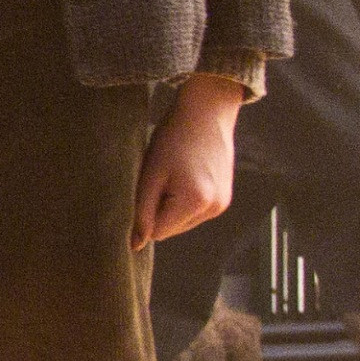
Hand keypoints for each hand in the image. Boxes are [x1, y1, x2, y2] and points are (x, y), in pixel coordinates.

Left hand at [134, 76, 246, 247]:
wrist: (206, 115)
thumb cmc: (172, 140)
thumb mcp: (150, 175)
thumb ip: (142, 211)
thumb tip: (135, 245)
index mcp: (196, 202)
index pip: (158, 232)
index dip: (143, 215)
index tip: (141, 190)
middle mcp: (214, 208)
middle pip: (171, 230)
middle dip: (157, 211)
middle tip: (157, 179)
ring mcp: (222, 204)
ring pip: (181, 222)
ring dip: (169, 206)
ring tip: (172, 175)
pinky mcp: (224, 199)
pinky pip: (193, 212)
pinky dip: (182, 201)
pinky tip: (182, 176)